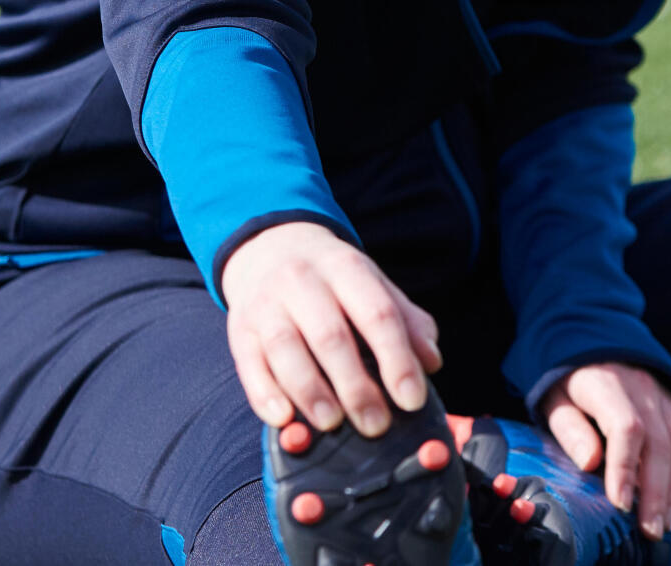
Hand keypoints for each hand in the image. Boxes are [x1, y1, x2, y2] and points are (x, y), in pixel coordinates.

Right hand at [219, 221, 442, 437]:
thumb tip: (431, 362)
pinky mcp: (239, 328)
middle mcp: (302, 280)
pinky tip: (284, 418)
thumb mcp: (372, 285)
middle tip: (375, 424)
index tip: (412, 399)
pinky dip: (264, 394)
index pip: (376, 313)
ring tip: (332, 423)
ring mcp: (267, 303)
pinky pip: (248, 363)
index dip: (397, 359)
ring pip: (286, 349)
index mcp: (345, 267)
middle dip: (355, 386)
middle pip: (330, 335)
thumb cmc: (331, 279)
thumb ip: (406, 321)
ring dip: (310, 392)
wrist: (268, 247)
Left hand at [540, 362, 670, 540]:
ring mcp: (662, 394)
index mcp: (605, 382)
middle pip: (658, 442)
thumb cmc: (567, 383)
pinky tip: (668, 502)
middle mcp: (641, 385)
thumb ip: (570, 429)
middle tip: (648, 530)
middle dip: (655, 492)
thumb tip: (590, 462)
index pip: (625, 426)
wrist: (592, 346)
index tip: (620, 504)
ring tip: (660, 524)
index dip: (625, 467)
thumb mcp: (554, 402)